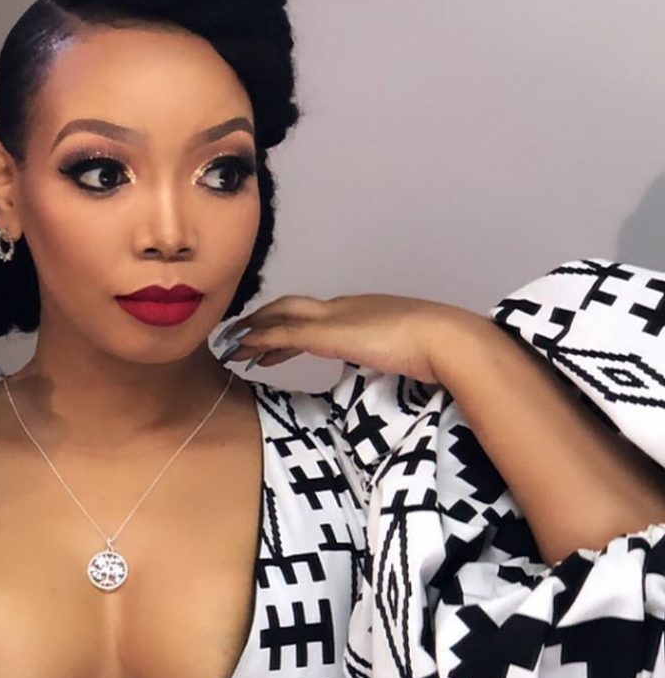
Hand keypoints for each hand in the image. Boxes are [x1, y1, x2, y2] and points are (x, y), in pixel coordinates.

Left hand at [214, 293, 481, 384]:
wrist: (445, 339)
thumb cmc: (437, 349)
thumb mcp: (405, 353)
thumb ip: (389, 358)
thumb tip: (387, 371)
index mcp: (363, 311)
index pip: (317, 315)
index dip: (293, 325)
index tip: (274, 342)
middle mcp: (344, 307)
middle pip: (292, 309)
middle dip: (265, 322)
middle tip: (241, 338)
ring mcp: (333, 317)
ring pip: (280, 317)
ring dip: (254, 330)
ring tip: (233, 345)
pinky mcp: (326, 333)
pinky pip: (281, 334)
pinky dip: (258, 339)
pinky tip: (242, 348)